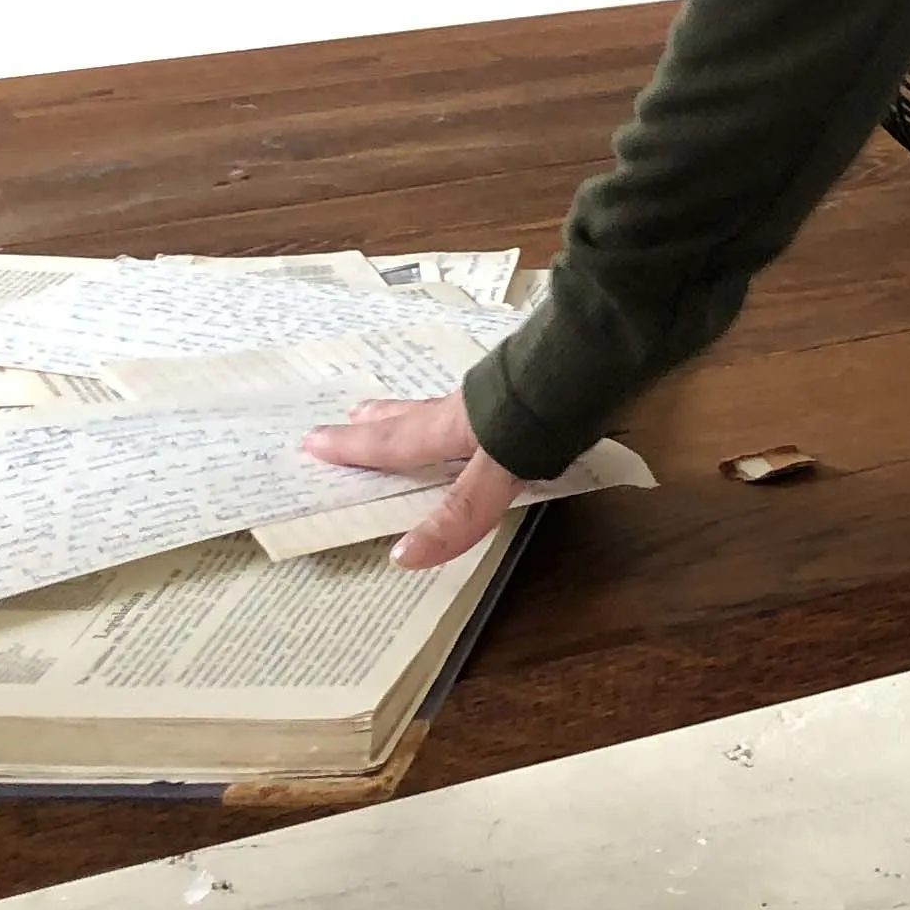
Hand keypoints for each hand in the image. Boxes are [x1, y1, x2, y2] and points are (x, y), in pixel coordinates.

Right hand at [299, 392, 525, 569]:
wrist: (598, 354)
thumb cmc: (543, 411)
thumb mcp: (499, 468)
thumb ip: (460, 511)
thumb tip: (404, 556)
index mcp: (450, 425)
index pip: (392, 442)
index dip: (353, 448)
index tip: (311, 442)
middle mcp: (466, 406)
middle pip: (413, 415)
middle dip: (380, 422)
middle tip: (351, 415)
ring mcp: (499, 392)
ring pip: (447, 405)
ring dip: (419, 411)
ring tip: (404, 411)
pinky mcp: (531, 385)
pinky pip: (481, 401)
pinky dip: (465, 408)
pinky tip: (485, 409)